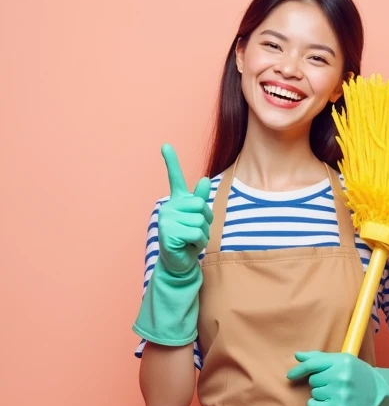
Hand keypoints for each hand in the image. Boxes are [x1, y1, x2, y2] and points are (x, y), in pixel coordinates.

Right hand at [158, 144, 212, 275]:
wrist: (179, 261)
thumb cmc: (189, 238)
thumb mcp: (198, 218)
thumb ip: (200, 200)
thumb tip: (204, 179)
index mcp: (177, 201)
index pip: (175, 178)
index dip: (171, 161)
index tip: (166, 145)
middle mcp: (168, 207)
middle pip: (201, 206)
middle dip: (206, 222)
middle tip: (196, 231)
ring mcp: (166, 219)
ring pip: (201, 221)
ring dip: (202, 234)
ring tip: (191, 239)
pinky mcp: (168, 233)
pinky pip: (196, 233)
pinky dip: (199, 242)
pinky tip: (188, 246)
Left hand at [287, 352, 380, 405]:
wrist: (378, 394)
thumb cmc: (357, 375)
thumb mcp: (343, 361)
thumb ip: (319, 357)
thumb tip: (297, 355)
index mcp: (342, 361)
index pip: (313, 364)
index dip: (299, 369)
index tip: (291, 375)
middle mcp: (341, 376)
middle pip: (313, 380)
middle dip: (319, 383)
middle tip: (333, 384)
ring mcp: (341, 393)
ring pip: (314, 393)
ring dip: (320, 394)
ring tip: (336, 393)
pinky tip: (327, 403)